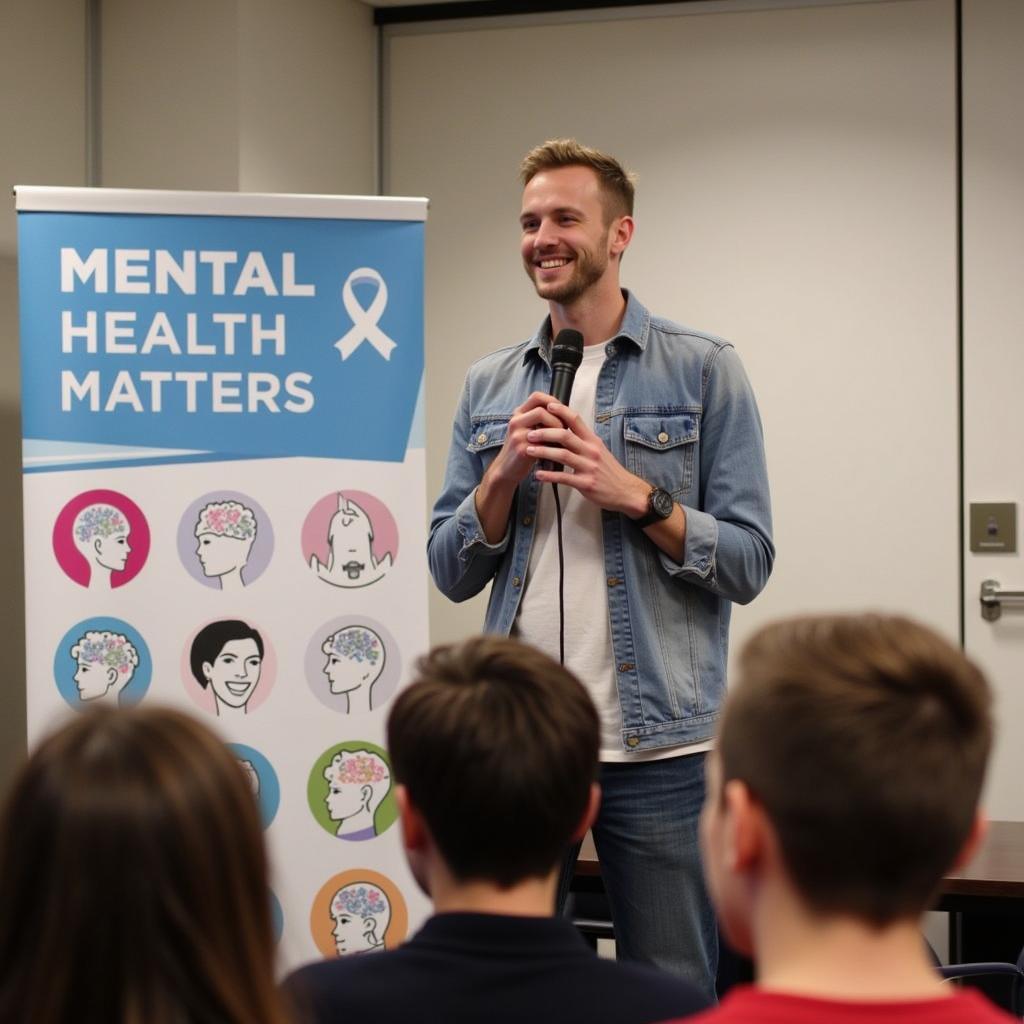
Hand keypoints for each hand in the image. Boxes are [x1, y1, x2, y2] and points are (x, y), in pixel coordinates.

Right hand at [484, 392, 564, 488]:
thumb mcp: (527, 430)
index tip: (562, 412)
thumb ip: (540, 420)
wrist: (506, 470)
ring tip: (560, 440)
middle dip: (558, 419)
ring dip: (557, 429)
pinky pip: (543, 442)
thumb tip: (564, 412)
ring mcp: (517, 435)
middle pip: (541, 409)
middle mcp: (516, 421)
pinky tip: (556, 451)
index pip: (537, 397)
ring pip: (542, 420)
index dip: (553, 401)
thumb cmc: (522, 449)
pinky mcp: (521, 449)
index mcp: (519, 414)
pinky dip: (553, 445)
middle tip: (564, 430)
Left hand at [526, 401, 649, 514]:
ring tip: (528, 450)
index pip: (576, 420)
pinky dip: (549, 475)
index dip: (561, 411)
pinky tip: (538, 474)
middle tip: (529, 434)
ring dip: (543, 452)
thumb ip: (583, 441)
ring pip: (562, 455)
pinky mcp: (586, 483)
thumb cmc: (609, 471)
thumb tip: (565, 430)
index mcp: (593, 441)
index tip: (547, 406)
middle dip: (544, 433)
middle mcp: (591, 451)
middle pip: (565, 435)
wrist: (625, 491)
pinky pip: (564, 478)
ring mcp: (589, 467)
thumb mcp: (599, 451)